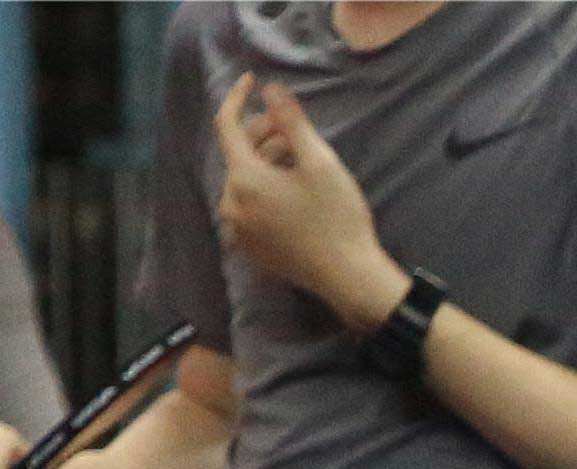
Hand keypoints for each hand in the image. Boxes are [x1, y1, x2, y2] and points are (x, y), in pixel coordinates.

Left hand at [214, 76, 401, 329]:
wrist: (350, 279)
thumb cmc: (337, 219)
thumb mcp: (321, 163)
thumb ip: (292, 122)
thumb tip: (270, 89)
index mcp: (243, 179)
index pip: (226, 125)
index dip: (237, 97)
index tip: (253, 82)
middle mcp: (231, 204)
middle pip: (239, 155)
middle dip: (263, 135)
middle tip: (295, 131)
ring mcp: (238, 230)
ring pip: (244, 182)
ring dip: (266, 164)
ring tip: (298, 162)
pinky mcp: (251, 249)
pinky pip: (249, 208)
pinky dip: (265, 192)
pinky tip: (292, 194)